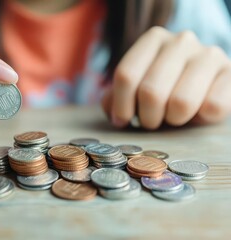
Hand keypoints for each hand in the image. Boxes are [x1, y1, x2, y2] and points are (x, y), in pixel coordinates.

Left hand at [102, 27, 230, 129]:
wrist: (204, 85)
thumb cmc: (164, 88)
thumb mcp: (136, 88)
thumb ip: (118, 97)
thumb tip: (114, 114)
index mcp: (153, 39)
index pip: (126, 75)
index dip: (121, 106)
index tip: (123, 120)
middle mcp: (181, 41)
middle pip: (151, 92)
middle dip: (148, 118)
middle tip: (152, 121)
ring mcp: (209, 54)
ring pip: (181, 103)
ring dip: (173, 120)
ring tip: (174, 116)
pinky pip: (211, 108)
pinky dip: (200, 118)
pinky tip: (198, 111)